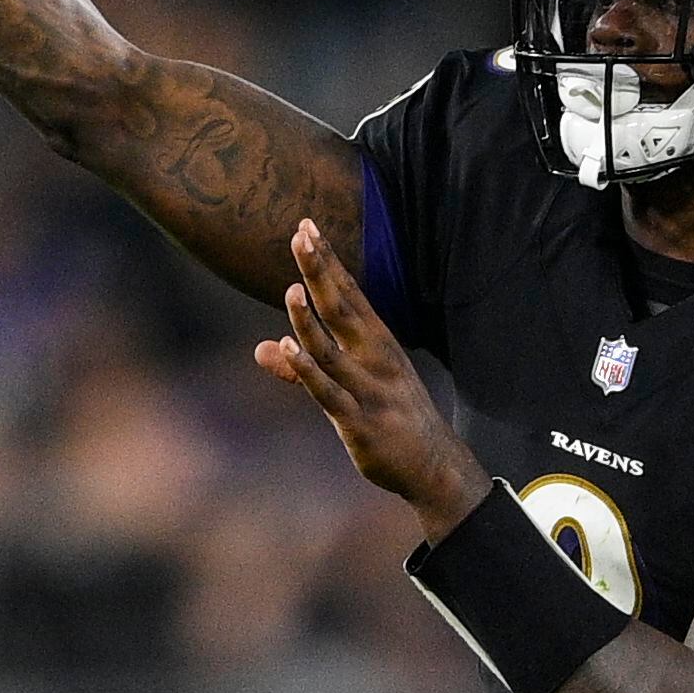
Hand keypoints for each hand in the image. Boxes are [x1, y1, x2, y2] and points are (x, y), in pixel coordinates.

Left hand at [253, 218, 491, 540]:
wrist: (432, 465)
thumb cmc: (390, 417)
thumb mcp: (350, 387)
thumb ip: (302, 369)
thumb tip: (260, 349)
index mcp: (376, 344)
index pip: (348, 293)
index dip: (327, 262)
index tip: (306, 226)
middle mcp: (375, 359)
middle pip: (342, 308)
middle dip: (321, 272)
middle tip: (302, 235)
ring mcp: (369, 389)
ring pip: (333, 350)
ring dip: (310, 320)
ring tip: (291, 288)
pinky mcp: (359, 422)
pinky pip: (329, 393)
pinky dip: (308, 371)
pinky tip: (287, 348)